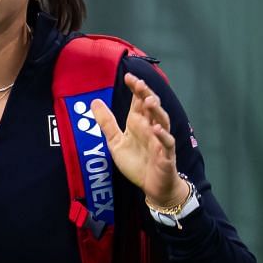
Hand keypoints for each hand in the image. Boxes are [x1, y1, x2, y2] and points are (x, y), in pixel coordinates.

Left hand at [87, 74, 184, 206]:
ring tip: (149, 101)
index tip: (128, 76)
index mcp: (139, 123)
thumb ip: (106, 122)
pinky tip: (156, 129)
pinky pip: (167, 143)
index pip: (139, 101)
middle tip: (139, 83)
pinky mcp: (166, 156)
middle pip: (152, 107)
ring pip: (162, 121)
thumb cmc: (137, 162)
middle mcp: (152, 128)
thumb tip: (95, 101)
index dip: (136, 89)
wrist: (152, 186)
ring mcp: (161, 141)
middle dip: (146, 94)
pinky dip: (163, 136)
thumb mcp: (115, 142)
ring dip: (156, 111)